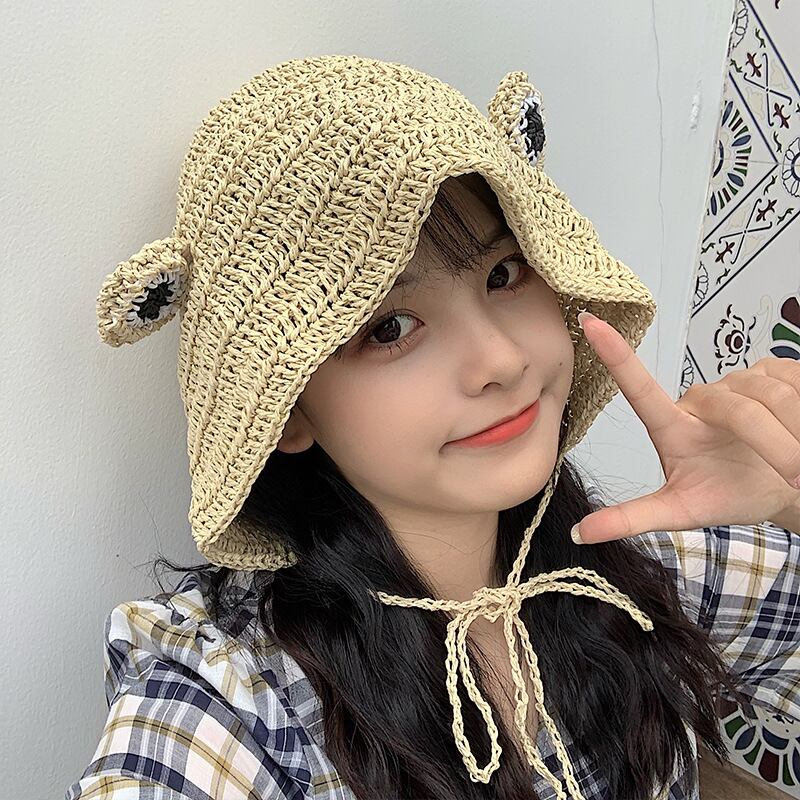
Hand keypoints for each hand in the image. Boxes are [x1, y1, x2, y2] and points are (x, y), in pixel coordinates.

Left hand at [571, 312, 799, 544]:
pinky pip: (796, 382)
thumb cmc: (727, 496)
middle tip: (792, 477)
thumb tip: (580, 533)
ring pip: (772, 397)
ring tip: (798, 464)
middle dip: (773, 447)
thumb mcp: (681, 512)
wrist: (784, 490)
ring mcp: (737, 381)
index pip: (639, 388)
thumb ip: (633, 517)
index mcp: (670, 425)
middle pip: (738, 409)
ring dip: (795, 437)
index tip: (588, 323)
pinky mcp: (775, 370)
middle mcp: (700, 398)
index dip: (615, 356)